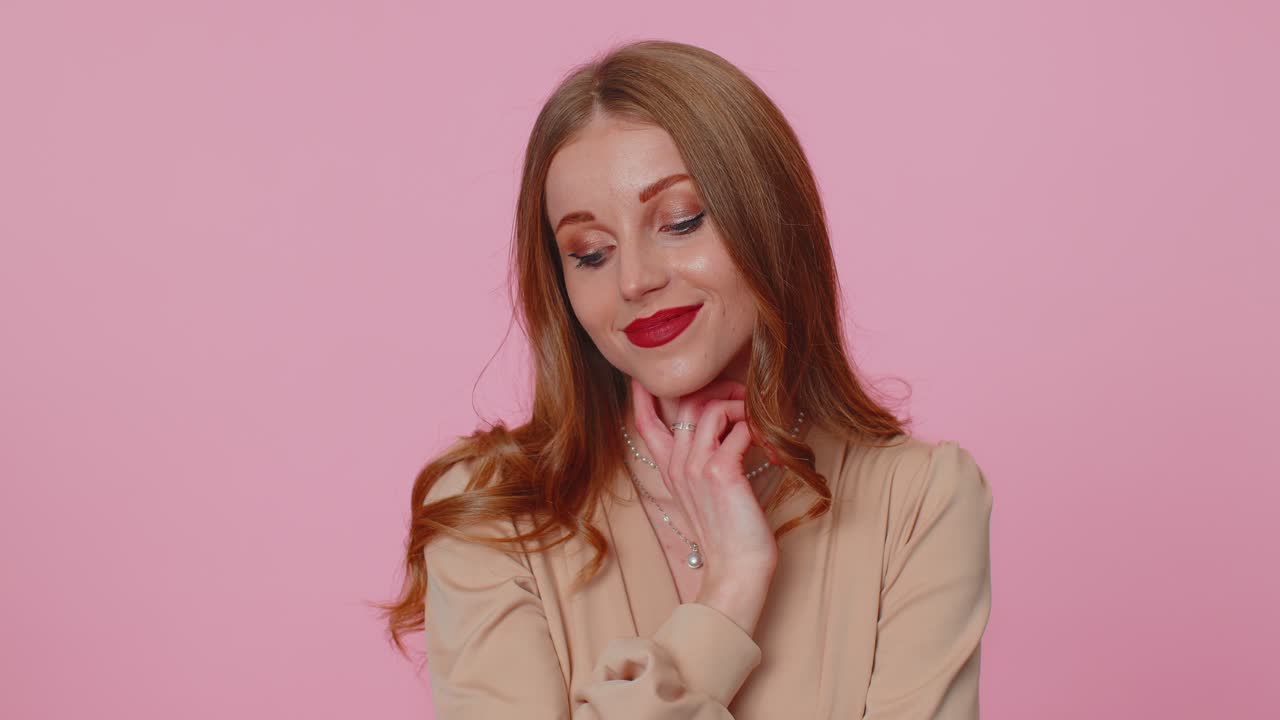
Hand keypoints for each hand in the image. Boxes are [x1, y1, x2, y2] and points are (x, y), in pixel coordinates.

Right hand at [630, 377, 777, 632]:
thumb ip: (708, 462)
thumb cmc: (731, 533)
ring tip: (758, 421)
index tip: (645, 376)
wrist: (737, 570)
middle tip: (742, 397)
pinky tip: (770, 447)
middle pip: (684, 403)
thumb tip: (730, 430)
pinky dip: (756, 429)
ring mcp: (695, 467)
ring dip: (740, 406)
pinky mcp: (720, 472)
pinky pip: (737, 429)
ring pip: (710, 409)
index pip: (644, 422)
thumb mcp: (708, 494)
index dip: (644, 395)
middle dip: (717, 390)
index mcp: (670, 470)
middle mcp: (676, 465)